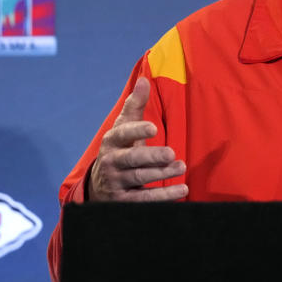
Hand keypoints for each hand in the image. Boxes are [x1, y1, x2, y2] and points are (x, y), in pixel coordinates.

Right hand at [88, 76, 187, 201]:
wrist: (99, 187)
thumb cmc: (120, 150)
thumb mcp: (123, 128)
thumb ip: (135, 106)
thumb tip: (144, 79)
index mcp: (112, 141)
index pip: (123, 134)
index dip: (137, 131)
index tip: (154, 128)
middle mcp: (111, 162)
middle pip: (132, 159)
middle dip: (152, 156)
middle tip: (172, 153)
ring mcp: (116, 183)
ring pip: (140, 178)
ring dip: (162, 174)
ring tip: (181, 167)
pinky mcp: (123, 202)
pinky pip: (144, 200)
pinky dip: (163, 197)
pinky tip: (182, 190)